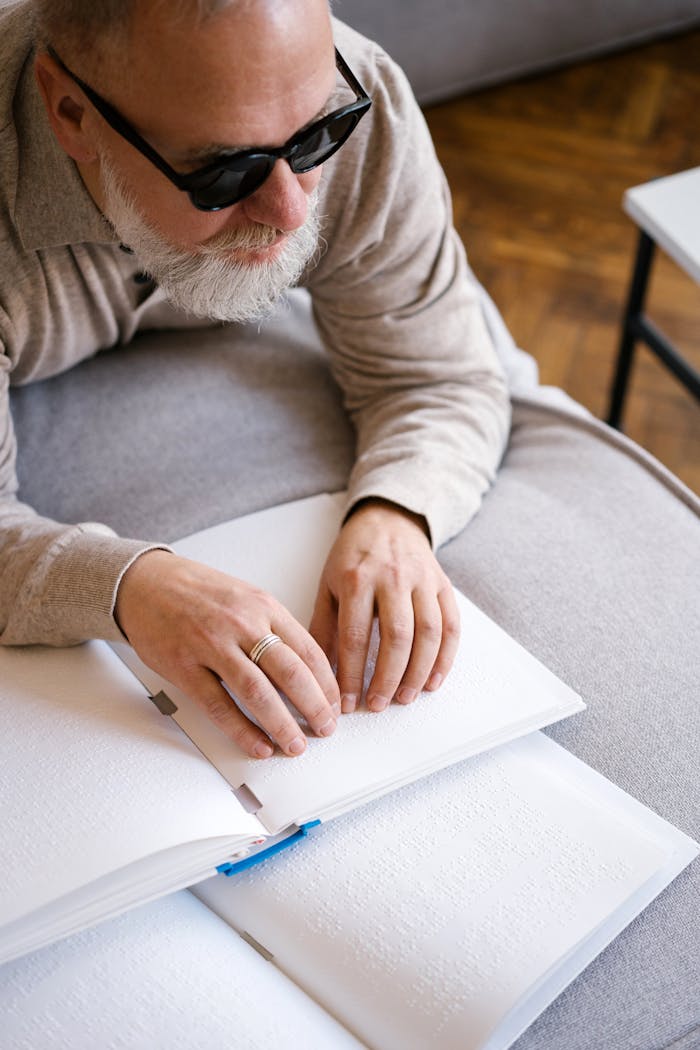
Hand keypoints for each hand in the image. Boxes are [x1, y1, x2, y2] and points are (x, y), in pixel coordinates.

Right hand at [115, 550, 339, 758]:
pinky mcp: (185, 666)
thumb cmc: (197, 592)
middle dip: (314, 706)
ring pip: (257, 692)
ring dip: (281, 724)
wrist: (145, 582)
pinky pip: (219, 705)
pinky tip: (258, 744)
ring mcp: (212, 645)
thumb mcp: (246, 597)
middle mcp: (242, 624)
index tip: (336, 705)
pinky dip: (242, 730)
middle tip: (326, 729)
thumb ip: (273, 628)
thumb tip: (305, 670)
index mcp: (263, 606)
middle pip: (290, 672)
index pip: (308, 650)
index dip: (327, 683)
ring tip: (296, 745)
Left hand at [309, 499, 459, 713]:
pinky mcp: (443, 584)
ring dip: (418, 672)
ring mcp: (422, 580)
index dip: (352, 674)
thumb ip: (323, 628)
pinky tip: (433, 680)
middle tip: (378, 705)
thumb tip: (317, 673)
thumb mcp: (328, 585)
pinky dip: (446, 657)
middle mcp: (392, 578)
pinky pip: (451, 624)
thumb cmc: (352, 557)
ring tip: (405, 697)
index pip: (355, 635)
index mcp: (357, 579)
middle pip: (397, 637)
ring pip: (428, 633)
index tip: (347, 703)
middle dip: (388, 678)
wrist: (388, 520)